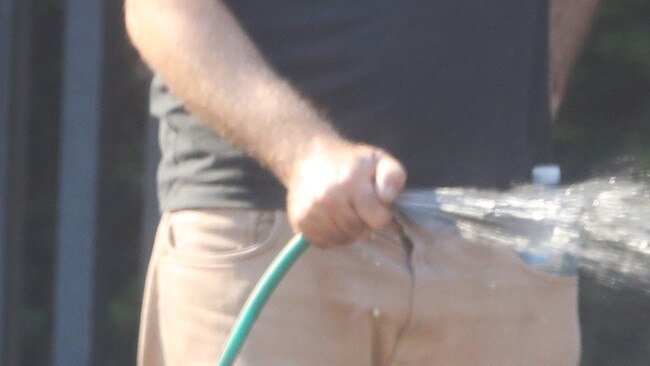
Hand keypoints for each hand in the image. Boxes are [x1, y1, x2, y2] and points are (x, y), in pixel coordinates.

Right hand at [286, 141, 405, 247]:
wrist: (308, 158)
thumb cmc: (349, 162)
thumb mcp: (378, 160)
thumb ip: (392, 177)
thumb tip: (387, 198)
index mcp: (351, 183)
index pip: (378, 220)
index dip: (381, 214)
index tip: (376, 205)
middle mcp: (329, 200)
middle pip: (358, 233)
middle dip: (363, 224)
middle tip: (359, 209)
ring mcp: (312, 212)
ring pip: (341, 240)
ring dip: (347, 232)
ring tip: (345, 213)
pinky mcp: (299, 222)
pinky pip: (323, 242)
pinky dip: (331, 235)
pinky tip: (331, 219)